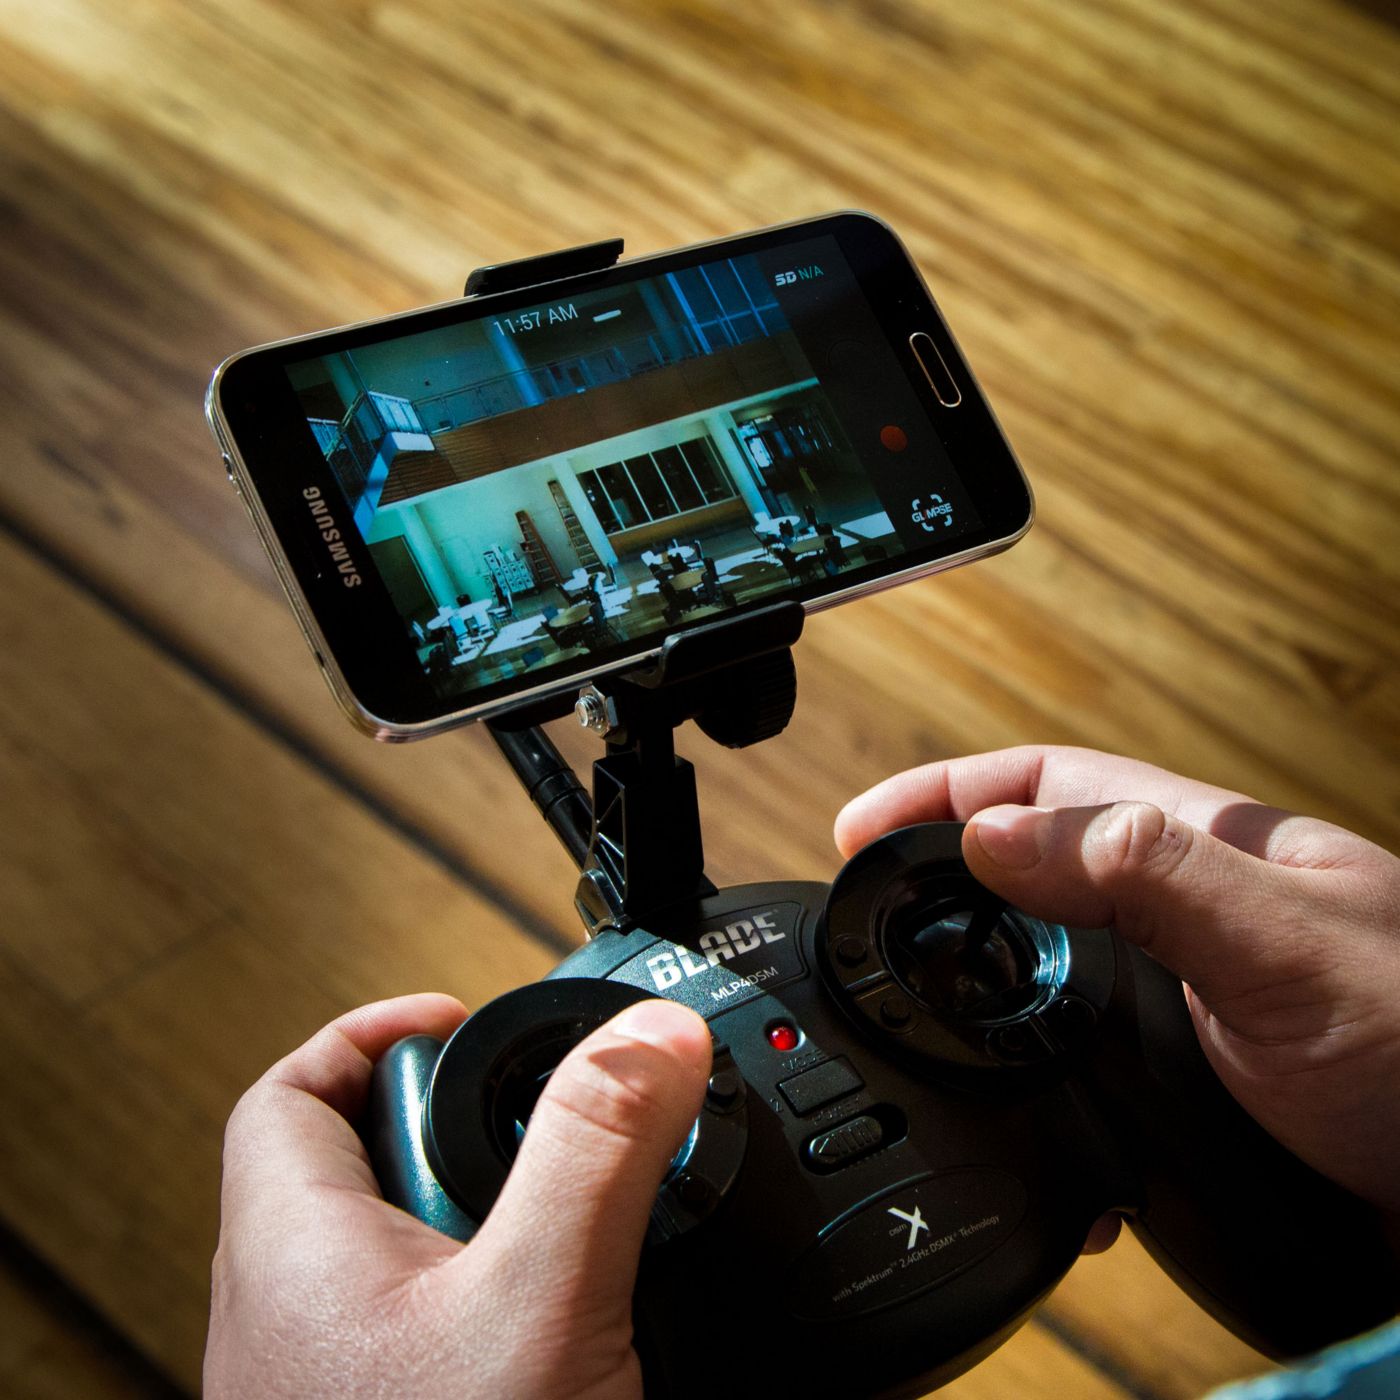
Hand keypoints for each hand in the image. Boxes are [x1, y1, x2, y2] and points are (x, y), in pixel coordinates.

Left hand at [205, 993, 711, 1399]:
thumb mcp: (538, 1305)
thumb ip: (597, 1153)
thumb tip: (653, 1032)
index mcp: (295, 1249)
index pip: (294, 1094)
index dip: (373, 1035)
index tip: (461, 1022)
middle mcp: (297, 1310)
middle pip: (370, 1164)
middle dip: (471, 1140)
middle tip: (552, 1158)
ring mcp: (338, 1377)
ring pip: (416, 1254)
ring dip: (502, 1233)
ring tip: (575, 1256)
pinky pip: (436, 1326)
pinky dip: (502, 1303)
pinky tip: (567, 1332)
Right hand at [836, 746, 1399, 1222]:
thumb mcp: (1282, 945)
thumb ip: (1143, 874)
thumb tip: (993, 834)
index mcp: (1206, 848)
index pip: (1044, 784)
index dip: (944, 795)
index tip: (860, 829)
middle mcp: (1187, 911)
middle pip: (1028, 859)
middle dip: (938, 871)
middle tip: (865, 910)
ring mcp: (1186, 995)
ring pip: (1044, 958)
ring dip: (973, 968)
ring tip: (912, 999)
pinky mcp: (1188, 1077)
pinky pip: (1076, 1052)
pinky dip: (1020, 1067)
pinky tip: (1006, 1100)